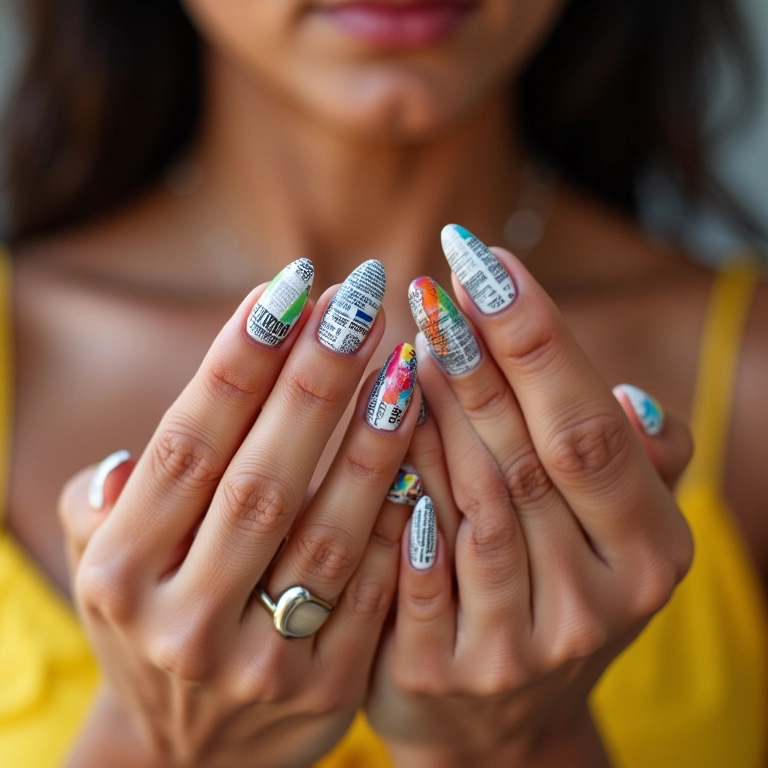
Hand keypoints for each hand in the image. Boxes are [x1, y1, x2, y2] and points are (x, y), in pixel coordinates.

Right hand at [59, 260, 421, 766]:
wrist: (190, 755)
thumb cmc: (152, 622)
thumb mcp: (104, 566)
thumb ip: (112, 503)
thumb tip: (144, 451)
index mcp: (121, 570)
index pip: (187, 445)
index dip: (240, 361)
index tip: (288, 285)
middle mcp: (183, 618)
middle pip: (261, 478)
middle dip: (314, 380)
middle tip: (361, 295)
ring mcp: (258, 660)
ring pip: (328, 532)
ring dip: (372, 439)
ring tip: (407, 359)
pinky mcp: (324, 689)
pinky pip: (375, 590)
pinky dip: (401, 516)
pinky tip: (431, 449)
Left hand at [365, 230, 692, 764]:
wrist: (500, 722)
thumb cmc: (555, 589)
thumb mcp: (617, 537)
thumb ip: (634, 469)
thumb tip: (633, 400)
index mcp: (648, 552)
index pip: (589, 429)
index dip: (537, 340)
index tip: (487, 264)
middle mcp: (593, 602)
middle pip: (526, 459)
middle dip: (477, 360)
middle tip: (430, 284)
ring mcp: (516, 647)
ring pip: (468, 504)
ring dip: (430, 413)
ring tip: (397, 339)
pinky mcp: (440, 671)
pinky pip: (412, 565)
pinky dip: (396, 490)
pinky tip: (372, 426)